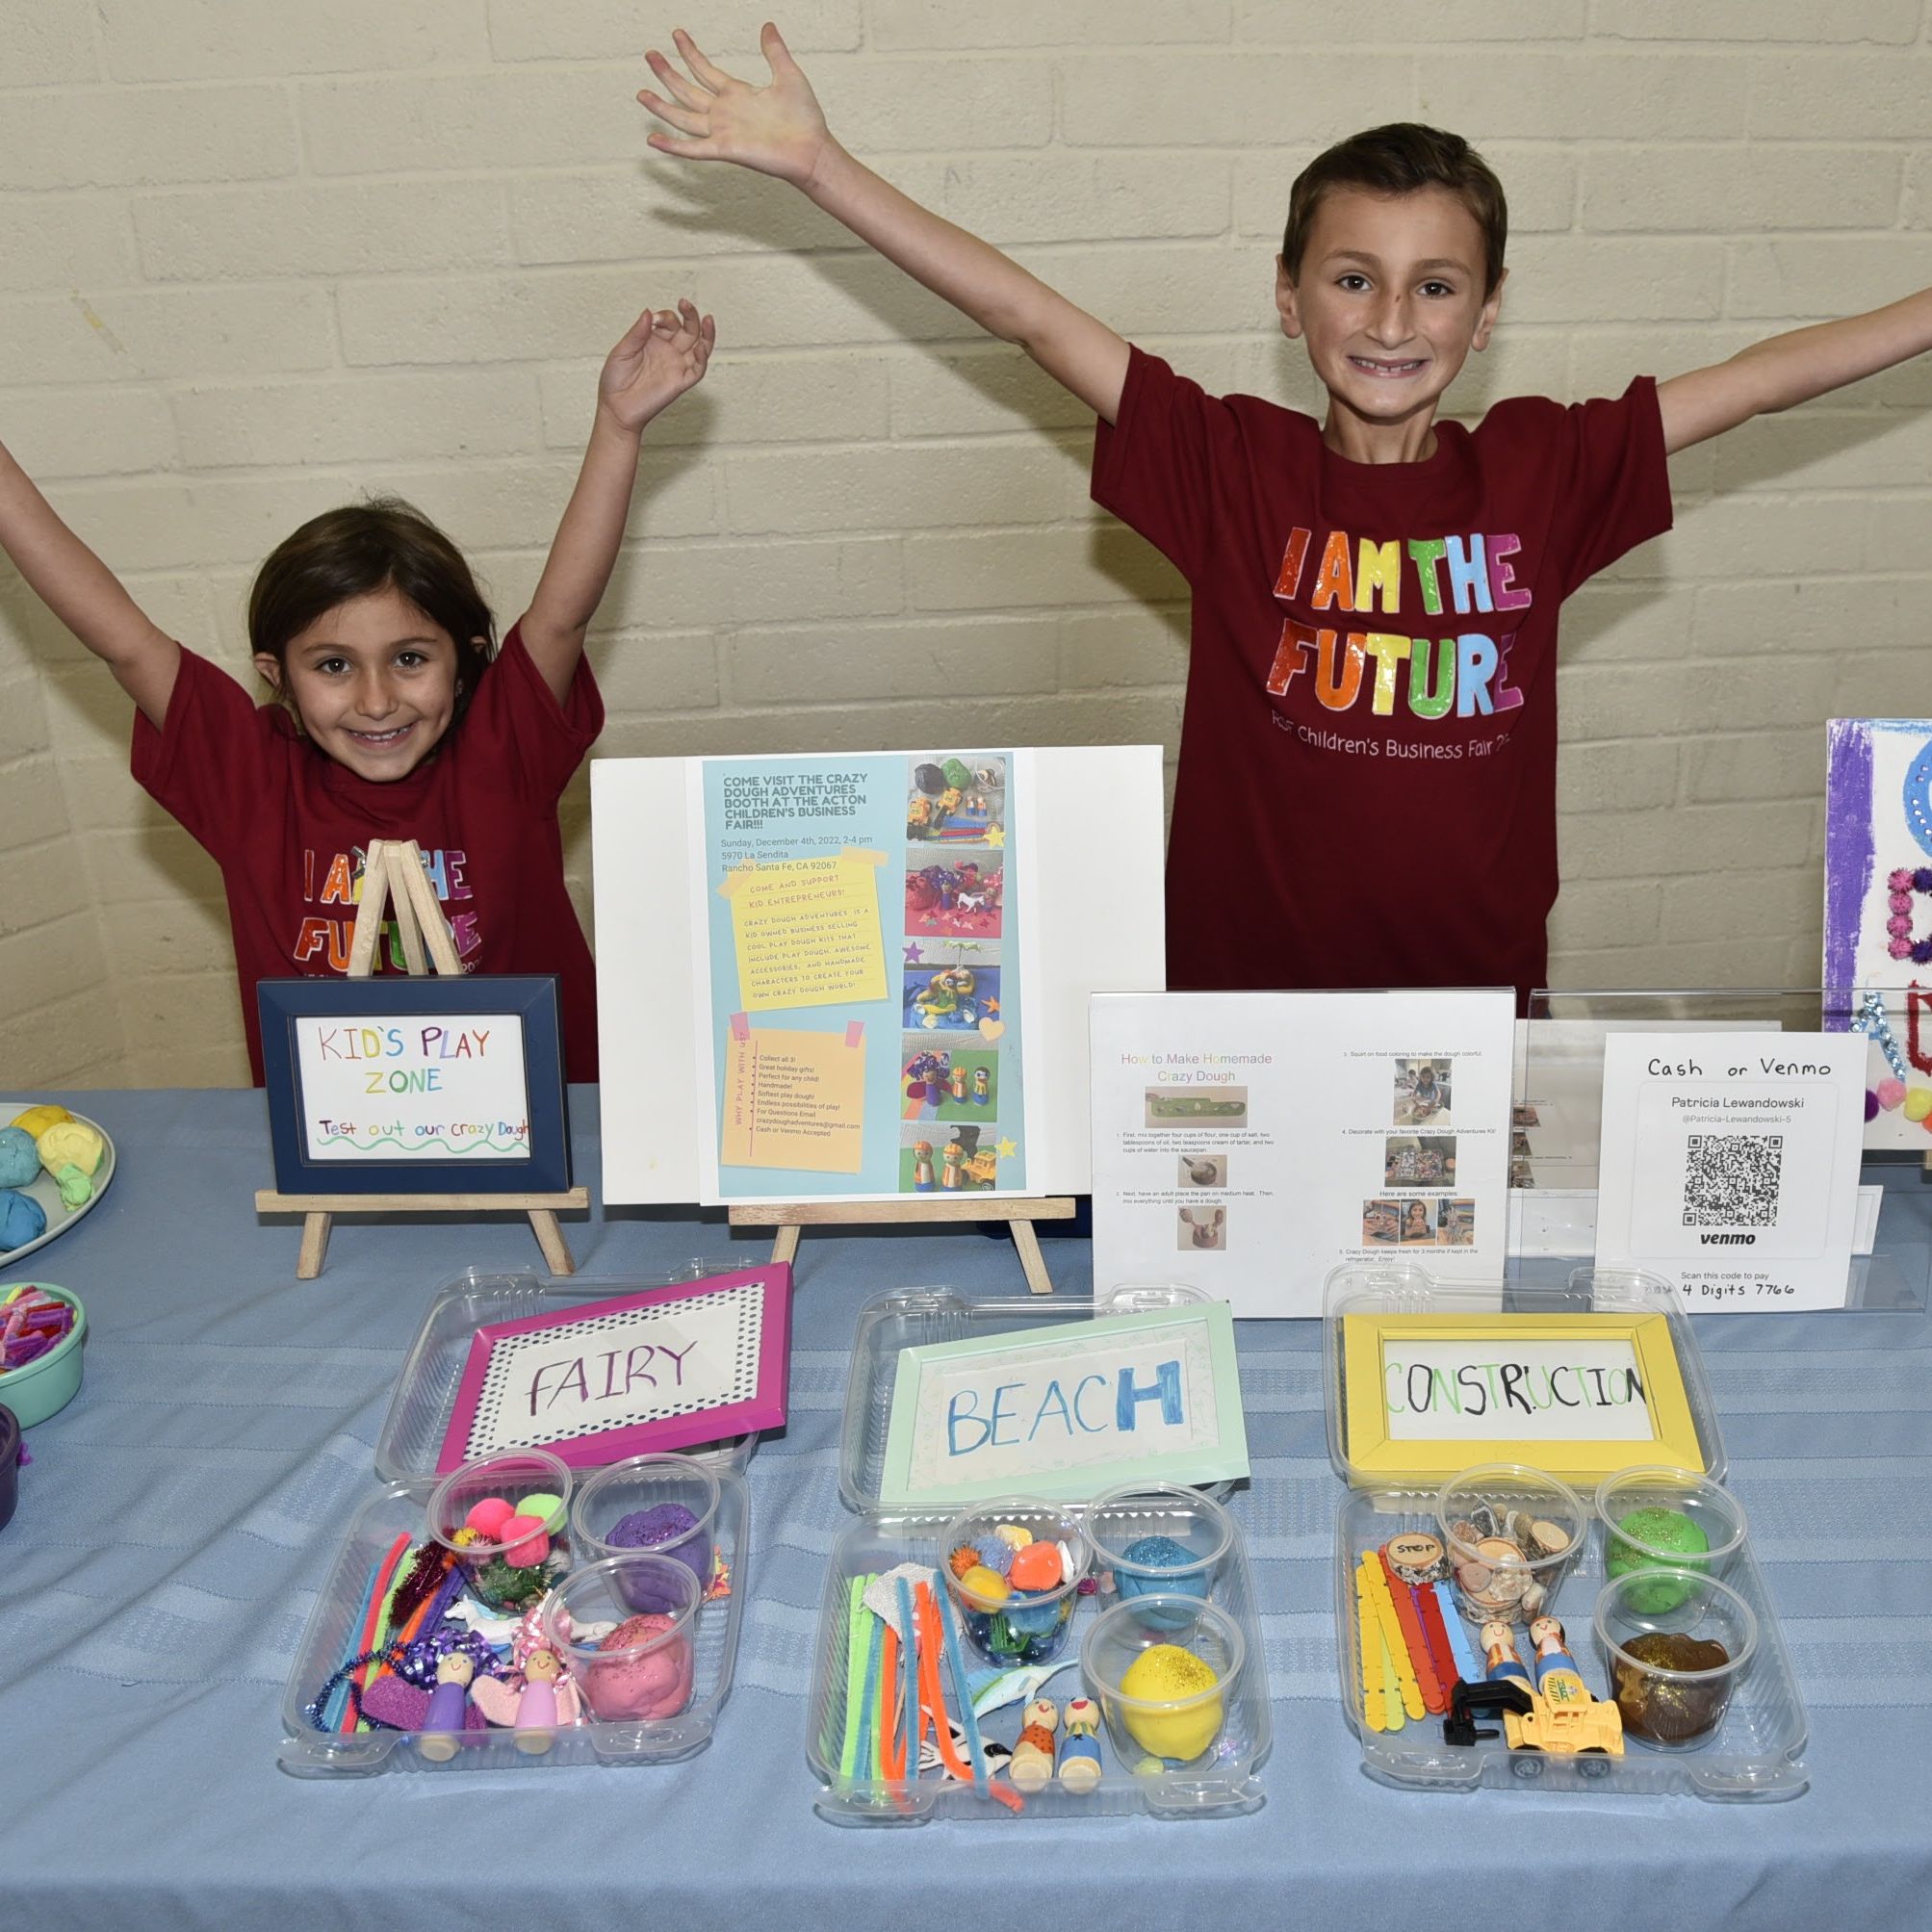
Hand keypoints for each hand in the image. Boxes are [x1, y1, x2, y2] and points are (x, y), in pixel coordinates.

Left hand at [597, 297, 715, 432]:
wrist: (615, 408)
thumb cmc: (615, 380)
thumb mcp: (622, 351)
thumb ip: (637, 333)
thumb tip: (649, 312)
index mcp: (655, 341)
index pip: (670, 322)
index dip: (665, 316)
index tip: (653, 320)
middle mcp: (669, 352)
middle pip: (689, 330)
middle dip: (690, 315)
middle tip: (685, 304)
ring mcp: (676, 366)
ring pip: (700, 347)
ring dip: (707, 333)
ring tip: (708, 319)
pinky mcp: (680, 383)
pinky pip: (697, 371)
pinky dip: (702, 359)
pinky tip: (700, 348)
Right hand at [638, 22, 830, 186]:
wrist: (812, 149)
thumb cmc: (805, 119)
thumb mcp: (789, 75)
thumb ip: (775, 51)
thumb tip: (768, 26)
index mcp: (737, 94)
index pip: (705, 70)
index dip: (690, 52)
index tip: (677, 34)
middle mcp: (725, 113)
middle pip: (688, 90)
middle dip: (668, 73)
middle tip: (649, 54)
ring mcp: (723, 132)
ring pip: (683, 117)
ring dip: (662, 106)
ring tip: (642, 93)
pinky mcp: (725, 149)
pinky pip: (693, 148)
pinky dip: (672, 146)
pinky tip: (653, 139)